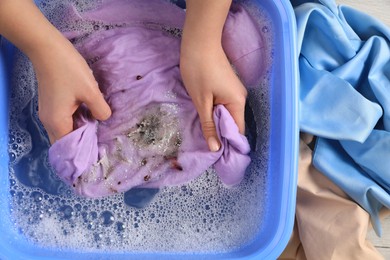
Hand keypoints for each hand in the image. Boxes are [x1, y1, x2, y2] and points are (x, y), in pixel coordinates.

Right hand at [0, 0, 110, 143]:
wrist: (47, 48)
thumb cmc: (68, 70)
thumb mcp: (90, 91)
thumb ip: (100, 109)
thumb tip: (104, 119)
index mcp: (58, 122)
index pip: (68, 148)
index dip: (82, 153)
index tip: (97, 154)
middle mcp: (50, 121)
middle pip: (65, 141)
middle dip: (82, 144)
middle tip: (101, 144)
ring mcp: (49, 112)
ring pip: (65, 130)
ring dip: (80, 132)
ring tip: (99, 132)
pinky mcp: (52, 104)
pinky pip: (64, 120)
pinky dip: (76, 122)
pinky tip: (90, 117)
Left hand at [181, 0, 246, 151]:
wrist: (198, 42)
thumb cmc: (198, 71)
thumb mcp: (201, 102)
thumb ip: (208, 126)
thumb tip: (215, 149)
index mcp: (237, 103)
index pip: (238, 131)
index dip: (229, 144)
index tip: (217, 157)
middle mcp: (241, 98)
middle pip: (234, 124)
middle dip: (222, 136)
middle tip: (208, 149)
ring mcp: (235, 92)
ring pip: (228, 115)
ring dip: (217, 125)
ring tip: (206, 138)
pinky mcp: (228, 87)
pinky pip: (224, 107)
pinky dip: (216, 114)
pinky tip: (206, 120)